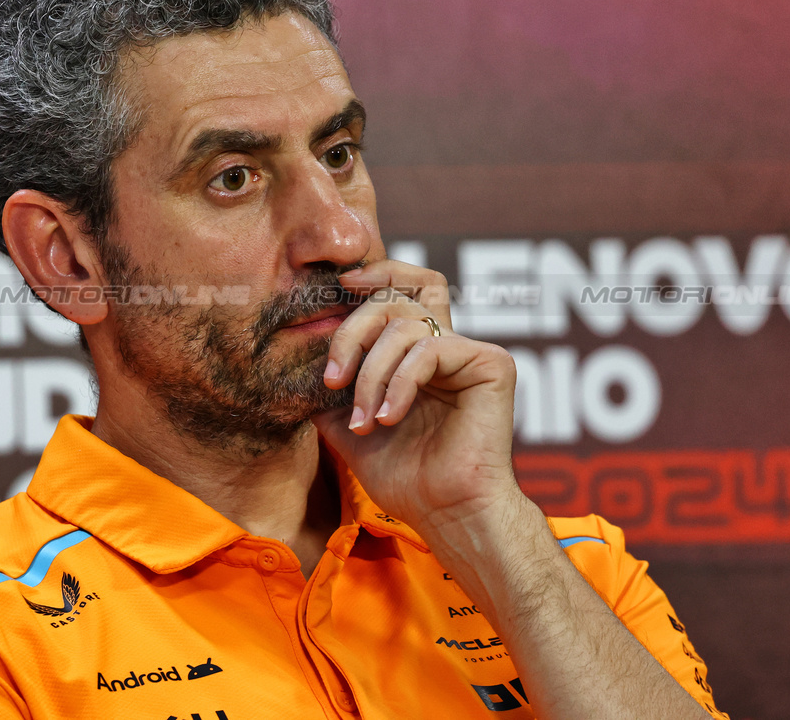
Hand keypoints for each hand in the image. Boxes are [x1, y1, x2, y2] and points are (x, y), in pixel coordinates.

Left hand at [311, 260, 523, 531]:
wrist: (443, 512)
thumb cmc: (404, 476)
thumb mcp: (349, 425)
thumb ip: (331, 388)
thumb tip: (298, 357)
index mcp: (418, 353)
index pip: (402, 290)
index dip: (374, 276)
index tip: (338, 289)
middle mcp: (447, 345)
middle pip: (395, 299)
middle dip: (352, 332)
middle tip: (333, 379)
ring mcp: (470, 352)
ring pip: (405, 326)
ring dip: (372, 373)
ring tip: (366, 420)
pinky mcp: (491, 363)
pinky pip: (429, 349)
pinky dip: (400, 382)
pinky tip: (390, 416)